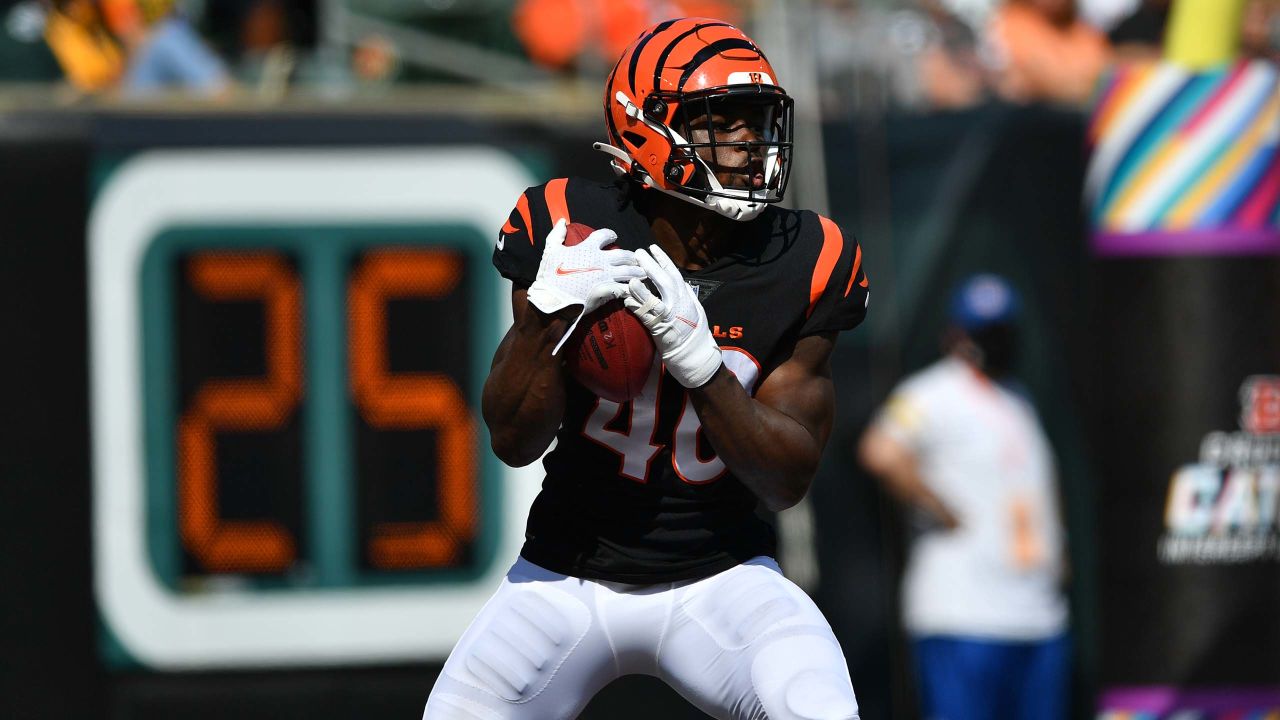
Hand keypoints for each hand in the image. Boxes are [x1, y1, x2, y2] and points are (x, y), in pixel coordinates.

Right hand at [527, 219, 643, 354]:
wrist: (552, 298)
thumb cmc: (550, 275)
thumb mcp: (550, 250)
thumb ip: (557, 234)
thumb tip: (562, 220)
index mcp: (588, 248)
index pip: (604, 235)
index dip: (610, 234)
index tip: (614, 236)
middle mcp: (600, 260)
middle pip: (623, 254)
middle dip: (631, 256)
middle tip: (636, 258)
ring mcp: (606, 275)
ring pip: (628, 271)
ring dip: (637, 272)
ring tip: (644, 273)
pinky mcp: (608, 290)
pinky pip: (625, 288)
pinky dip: (631, 289)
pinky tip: (636, 290)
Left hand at [624, 245, 721, 387]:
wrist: (696, 353)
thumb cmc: (693, 331)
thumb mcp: (693, 307)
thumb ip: (684, 294)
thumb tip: (678, 282)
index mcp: (685, 296)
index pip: (674, 273)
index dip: (663, 259)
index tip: (653, 247)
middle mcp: (679, 303)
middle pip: (664, 281)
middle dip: (651, 266)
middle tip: (638, 253)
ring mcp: (670, 316)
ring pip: (655, 299)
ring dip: (642, 288)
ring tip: (631, 277)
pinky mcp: (661, 329)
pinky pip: (646, 317)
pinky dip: (637, 307)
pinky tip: (627, 300)